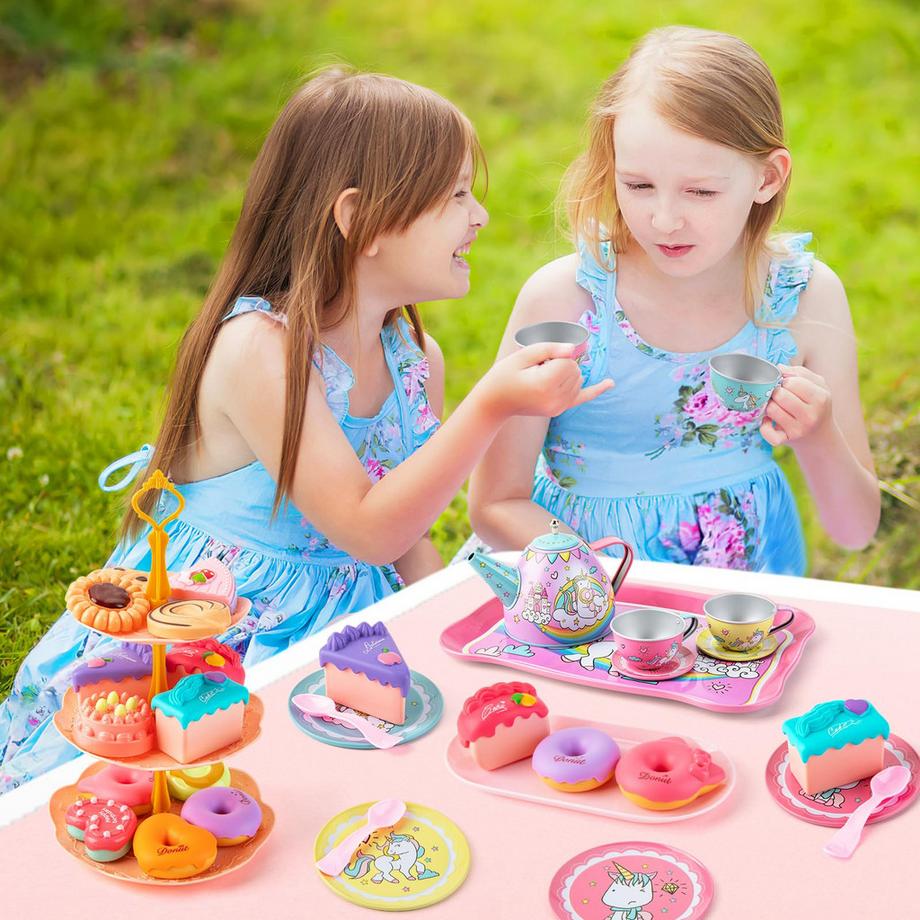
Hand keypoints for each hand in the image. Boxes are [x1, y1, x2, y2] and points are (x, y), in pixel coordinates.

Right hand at [475, 342, 613, 420]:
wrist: (494, 402)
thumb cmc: (504, 375)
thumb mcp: (523, 355)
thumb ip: (551, 348)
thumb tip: (578, 347)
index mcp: (546, 385)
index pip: (569, 360)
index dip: (555, 355)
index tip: (538, 361)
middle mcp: (556, 399)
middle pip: (576, 369)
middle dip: (561, 363)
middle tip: (537, 369)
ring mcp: (559, 406)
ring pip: (578, 378)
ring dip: (566, 371)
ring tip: (541, 376)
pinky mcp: (559, 409)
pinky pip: (584, 397)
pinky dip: (597, 390)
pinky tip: (610, 383)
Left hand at [760, 364, 833, 446]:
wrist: (820, 436)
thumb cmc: (816, 406)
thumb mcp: (817, 386)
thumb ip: (800, 373)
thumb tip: (779, 367)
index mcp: (820, 398)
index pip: (792, 382)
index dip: (784, 381)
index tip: (786, 385)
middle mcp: (811, 415)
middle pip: (780, 395)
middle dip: (776, 393)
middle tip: (779, 396)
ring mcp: (799, 429)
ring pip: (771, 409)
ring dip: (769, 406)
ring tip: (777, 406)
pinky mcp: (786, 440)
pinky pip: (766, 431)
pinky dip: (763, 426)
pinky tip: (769, 422)